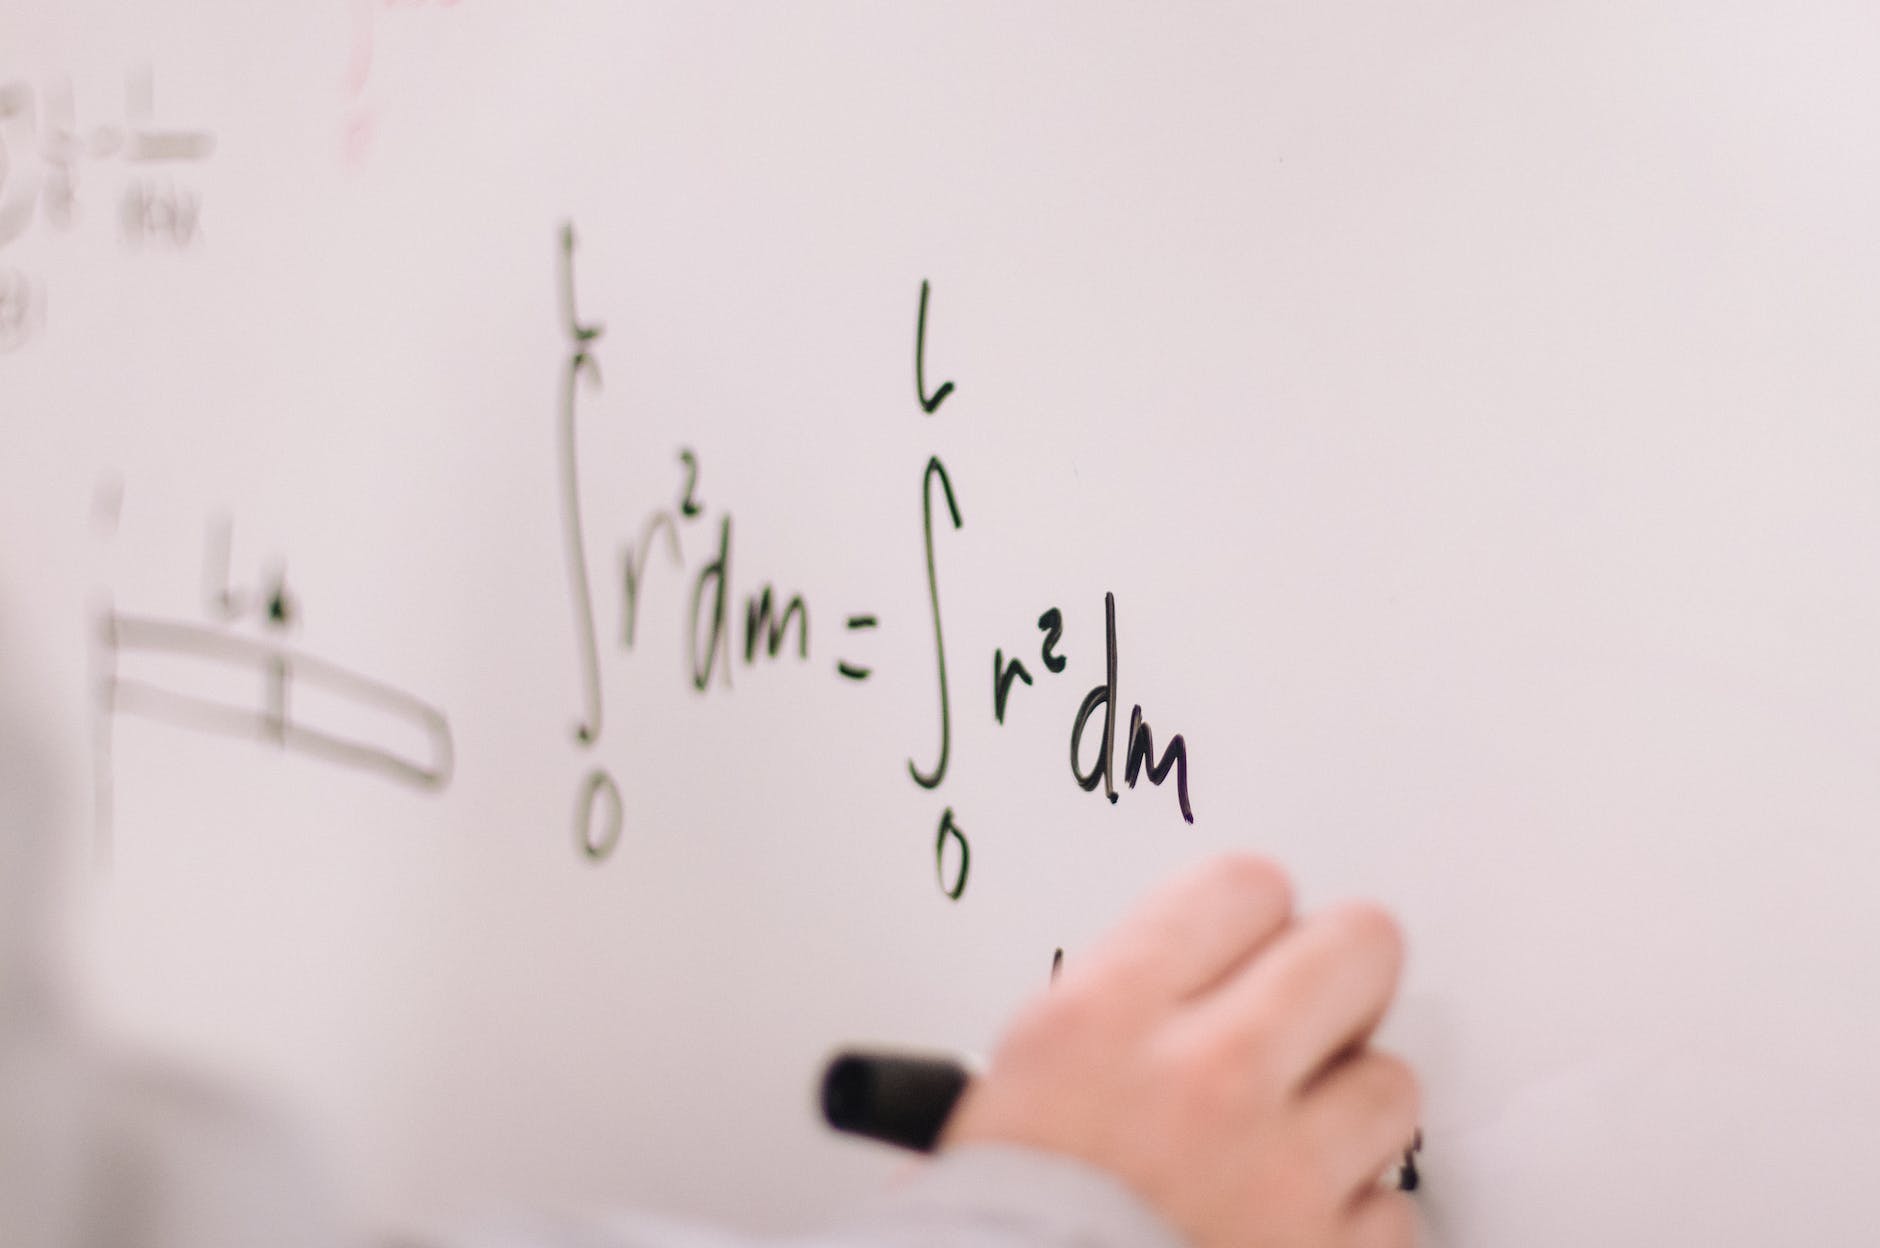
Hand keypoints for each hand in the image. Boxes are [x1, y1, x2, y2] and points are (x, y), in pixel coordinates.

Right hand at [943, 855, 1416, 1247]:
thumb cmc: (996, 1221)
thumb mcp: (1023, 1070)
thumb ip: (1127, 998)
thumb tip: (1217, 964)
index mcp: (1108, 1016)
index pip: (1247, 885)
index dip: (1254, 918)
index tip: (1252, 946)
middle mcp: (1205, 1078)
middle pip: (1357, 949)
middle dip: (1341, 978)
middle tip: (1314, 1013)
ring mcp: (1278, 1173)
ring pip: (1389, 1082)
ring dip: (1348, 1113)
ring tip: (1283, 1144)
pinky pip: (1392, 1209)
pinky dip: (1352, 1222)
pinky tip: (1292, 1224)